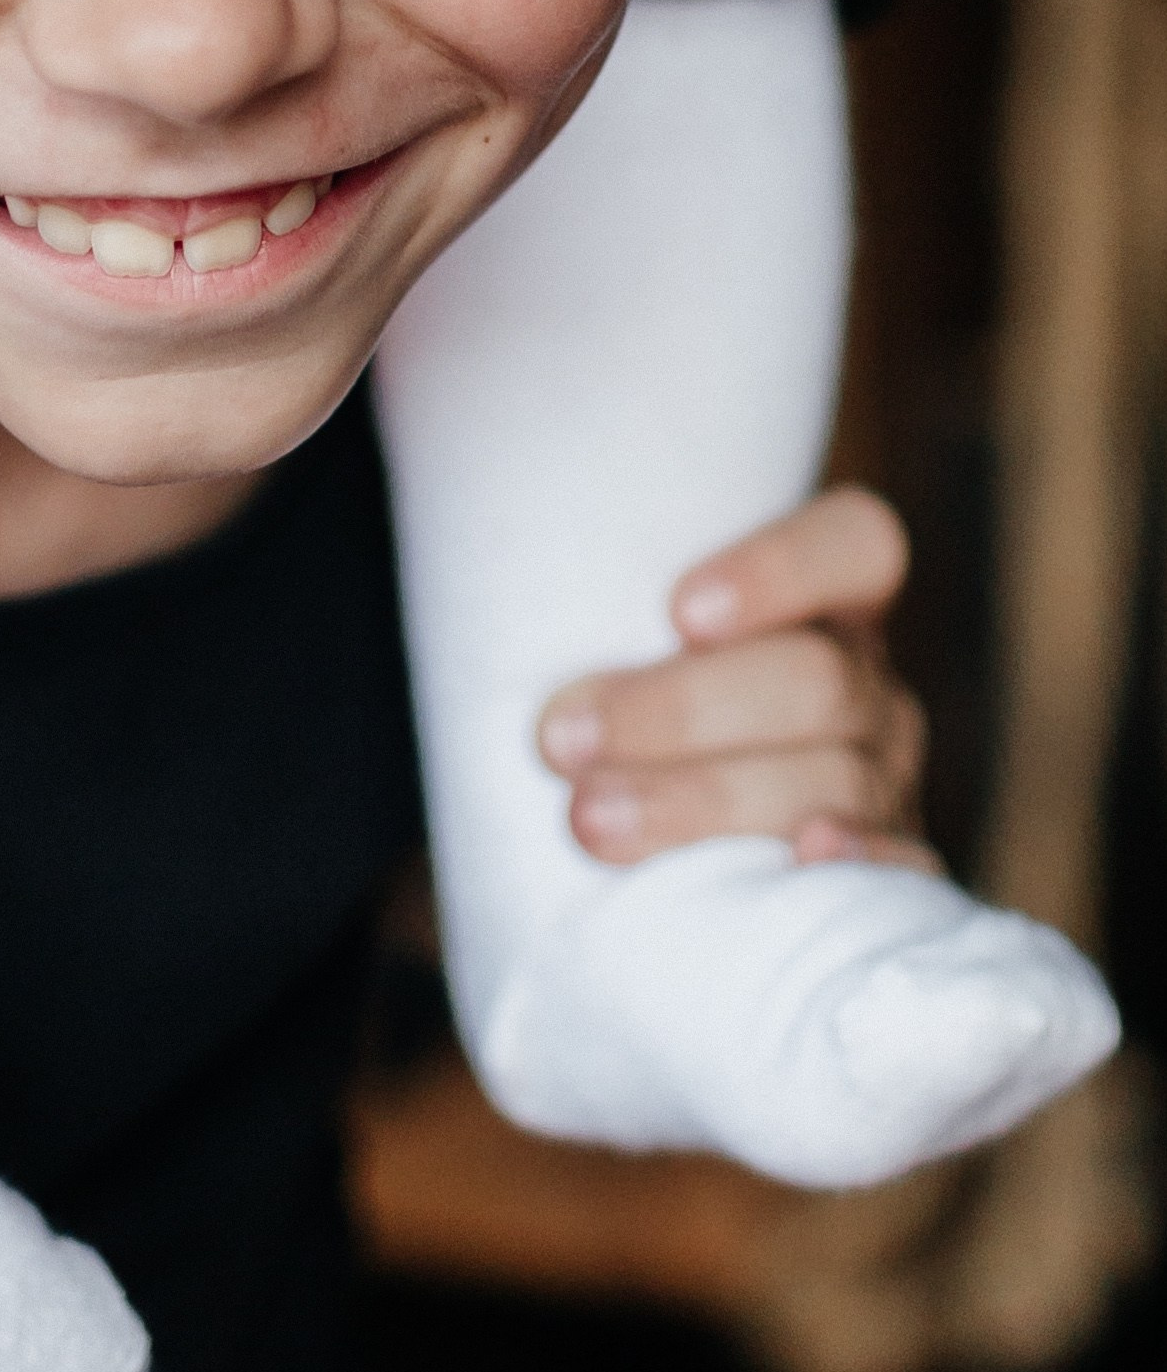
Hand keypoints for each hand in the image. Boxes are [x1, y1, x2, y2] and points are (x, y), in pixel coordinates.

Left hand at [538, 486, 932, 870]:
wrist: (630, 831)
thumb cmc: (610, 708)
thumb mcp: (609, 632)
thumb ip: (590, 588)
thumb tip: (469, 497)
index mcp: (823, 601)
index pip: (855, 545)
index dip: (781, 569)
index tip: (677, 612)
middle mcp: (865, 686)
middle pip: (816, 680)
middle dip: (678, 712)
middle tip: (560, 740)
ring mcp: (883, 784)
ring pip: (829, 783)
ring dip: (705, 802)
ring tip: (589, 821)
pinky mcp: (887, 873)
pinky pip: (902, 874)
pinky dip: (859, 868)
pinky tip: (800, 864)